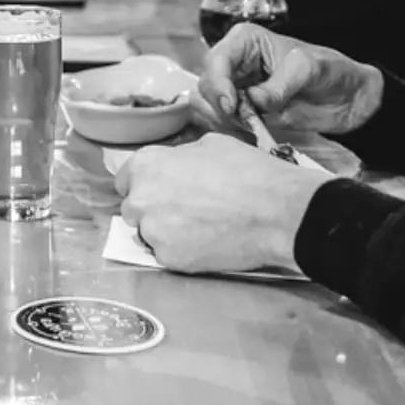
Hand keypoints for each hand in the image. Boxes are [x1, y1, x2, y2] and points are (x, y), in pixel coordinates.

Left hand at [116, 133, 334, 272]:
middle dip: (153, 209)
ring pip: (148, 234)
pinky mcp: (168, 259)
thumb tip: (176, 165)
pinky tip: (208, 243)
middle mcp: (140, 199)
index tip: (160, 190)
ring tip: (201, 228)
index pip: (126, 179)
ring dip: (166, 232)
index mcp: (146, 165)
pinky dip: (182, 251)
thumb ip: (180, 157)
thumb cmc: (248, 172)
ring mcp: (152, 231)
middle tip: (186, 211)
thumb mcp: (210, 145)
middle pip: (134, 208)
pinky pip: (167, 255)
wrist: (278, 212)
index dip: (145, 184)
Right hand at [200, 24, 383, 136]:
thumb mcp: (309, 70)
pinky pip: (224, 123)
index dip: (218, 84)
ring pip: (209, 106)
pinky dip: (234, 130)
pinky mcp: (242, 112)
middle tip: (245, 120)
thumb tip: (253, 102)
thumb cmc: (331, 71)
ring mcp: (236, 90)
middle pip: (206, 85)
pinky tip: (254, 131)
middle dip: (221, 105)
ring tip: (255, 124)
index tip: (231, 106)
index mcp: (245, 42)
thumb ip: (280, 85)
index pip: (216, 60)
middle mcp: (234, 64)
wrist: (349, 99)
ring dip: (226, 120)